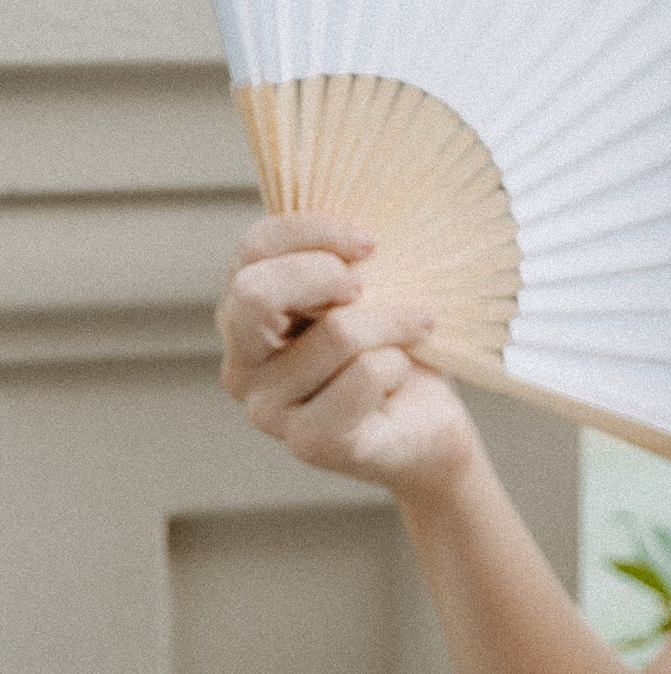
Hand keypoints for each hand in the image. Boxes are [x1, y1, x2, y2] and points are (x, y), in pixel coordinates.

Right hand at [219, 213, 476, 496]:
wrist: (427, 426)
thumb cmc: (392, 348)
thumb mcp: (362, 293)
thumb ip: (335, 262)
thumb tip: (353, 234)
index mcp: (241, 316)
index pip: (255, 249)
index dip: (314, 231)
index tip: (369, 242)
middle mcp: (240, 365)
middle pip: (258, 293)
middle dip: (330, 276)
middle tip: (373, 288)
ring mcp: (268, 410)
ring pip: (336, 332)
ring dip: (394, 323)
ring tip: (415, 331)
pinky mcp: (309, 442)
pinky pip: (367, 373)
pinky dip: (401, 364)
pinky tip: (402, 378)